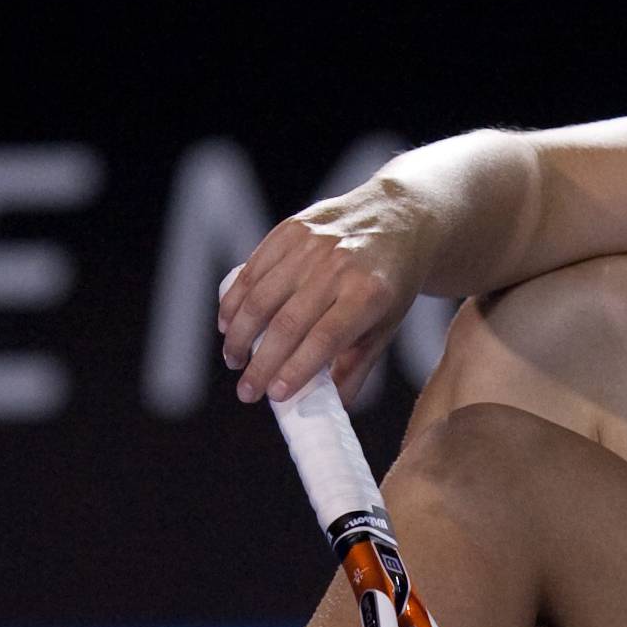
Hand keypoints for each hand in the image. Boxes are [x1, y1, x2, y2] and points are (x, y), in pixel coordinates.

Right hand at [218, 185, 429, 404]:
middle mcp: (337, 267)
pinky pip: (253, 270)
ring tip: (233, 360)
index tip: (273, 396)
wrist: (398, 218)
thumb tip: (331, 408)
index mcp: (368, 295)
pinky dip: (235, 300)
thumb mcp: (387, 325)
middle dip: (260, 364)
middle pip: (287, 323)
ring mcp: (311, 246)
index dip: (294, 369)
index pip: (323, 339)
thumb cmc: (391, 281)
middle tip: (246, 392)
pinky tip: (228, 323)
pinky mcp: (291, 230)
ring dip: (239, 334)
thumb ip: (357, 366)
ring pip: (261, 297)